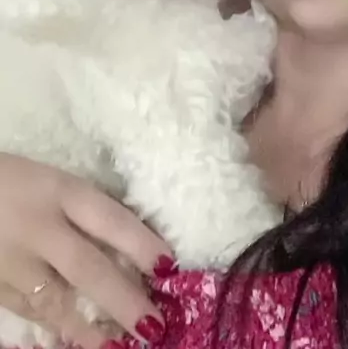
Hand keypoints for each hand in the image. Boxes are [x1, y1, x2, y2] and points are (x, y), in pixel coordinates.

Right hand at [0, 153, 173, 348]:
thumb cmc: (9, 178)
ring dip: (89, 327)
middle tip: (154, 324)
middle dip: (123, 299)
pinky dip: (54, 326)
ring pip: (56, 301)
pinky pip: (28, 310)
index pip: (109, 219)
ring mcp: (12, 262)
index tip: (168, 266)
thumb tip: (129, 236)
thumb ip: (82, 206)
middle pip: (87, 267)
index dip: (141, 244)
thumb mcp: (50, 179)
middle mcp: (39, 228)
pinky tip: (72, 338)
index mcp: (57, 191)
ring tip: (119, 345)